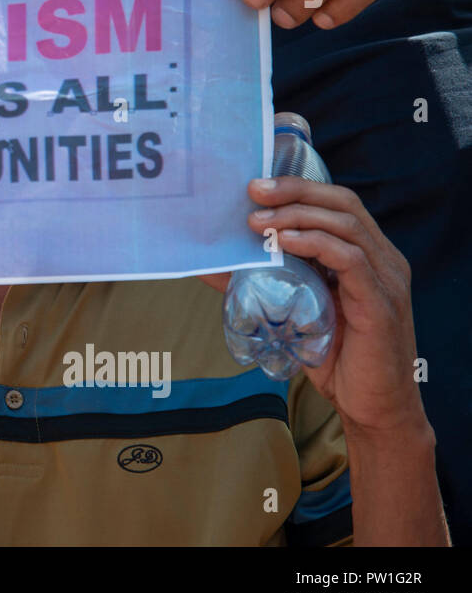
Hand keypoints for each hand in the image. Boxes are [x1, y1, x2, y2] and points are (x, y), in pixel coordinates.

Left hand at [244, 177, 428, 437]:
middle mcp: (382, 259)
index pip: (336, 202)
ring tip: (257, 221)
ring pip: (345, 225)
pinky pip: (350, 260)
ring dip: (297, 217)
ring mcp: (385, 279)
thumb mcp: (292, 311)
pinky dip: (315, 244)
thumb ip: (259, 283)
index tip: (254, 185)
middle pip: (342, 203)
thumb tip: (207, 264)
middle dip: (294, 191)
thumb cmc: (335, 357)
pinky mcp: (381, 304)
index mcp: (366, 253)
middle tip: (252, 192)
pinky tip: (283, 243)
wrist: (371, 408)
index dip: (297, 187)